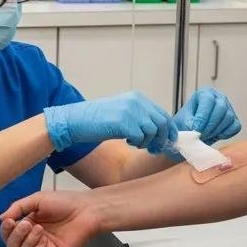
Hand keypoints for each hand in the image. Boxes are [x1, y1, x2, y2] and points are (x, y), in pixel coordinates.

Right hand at [0, 190, 103, 246]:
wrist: (85, 210)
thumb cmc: (63, 202)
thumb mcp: (37, 199)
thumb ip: (18, 208)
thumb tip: (1, 219)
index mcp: (26, 224)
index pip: (8, 233)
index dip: (6, 230)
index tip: (10, 221)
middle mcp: (31, 238)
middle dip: (16, 236)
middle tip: (27, 224)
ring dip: (26, 243)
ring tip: (39, 229)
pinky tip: (43, 241)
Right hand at [45, 92, 177, 154]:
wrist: (76, 120)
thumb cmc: (98, 119)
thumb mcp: (122, 112)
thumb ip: (139, 116)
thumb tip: (159, 130)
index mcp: (137, 97)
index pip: (162, 113)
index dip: (169, 129)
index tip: (169, 141)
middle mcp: (135, 101)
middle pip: (161, 123)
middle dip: (161, 138)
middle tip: (154, 149)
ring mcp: (129, 111)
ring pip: (152, 131)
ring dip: (147, 142)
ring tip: (136, 144)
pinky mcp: (123, 122)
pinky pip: (140, 137)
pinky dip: (137, 143)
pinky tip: (128, 142)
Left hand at [172, 87, 240, 145]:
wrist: (192, 130)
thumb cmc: (186, 122)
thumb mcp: (182, 121)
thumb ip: (189, 123)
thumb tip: (196, 129)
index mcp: (205, 93)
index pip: (208, 100)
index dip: (202, 116)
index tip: (196, 129)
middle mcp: (219, 98)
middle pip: (221, 108)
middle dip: (210, 125)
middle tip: (201, 134)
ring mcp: (229, 108)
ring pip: (229, 118)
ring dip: (216, 130)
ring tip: (205, 135)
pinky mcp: (234, 119)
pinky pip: (235, 126)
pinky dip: (226, 133)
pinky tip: (215, 135)